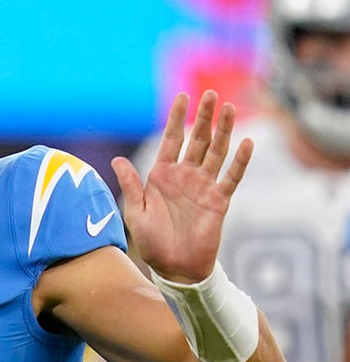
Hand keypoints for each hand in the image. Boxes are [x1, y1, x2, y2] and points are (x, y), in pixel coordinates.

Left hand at [111, 90, 252, 282]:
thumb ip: (131, 185)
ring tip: (229, 108)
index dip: (176, 118)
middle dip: (203, 117)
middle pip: (197, 140)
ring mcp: (203, 187)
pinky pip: (231, 178)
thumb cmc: (152, 241)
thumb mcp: (135, 212)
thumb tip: (116, 159)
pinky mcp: (219, 201)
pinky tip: (247, 143)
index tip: (182, 96)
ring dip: (223, 131)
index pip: (171, 140)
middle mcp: (185, 176)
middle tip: (209, 94)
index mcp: (162, 175)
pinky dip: (240, 161)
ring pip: (216, 152)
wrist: (175, 267)